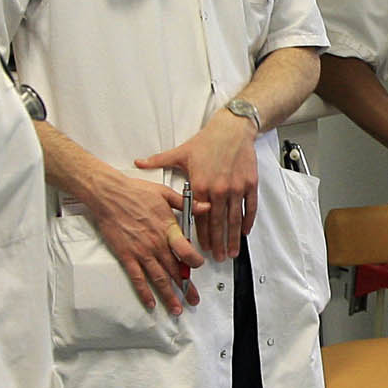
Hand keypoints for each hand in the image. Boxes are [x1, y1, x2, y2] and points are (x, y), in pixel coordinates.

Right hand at [73, 157, 203, 314]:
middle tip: (194, 299)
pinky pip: (137, 278)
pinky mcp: (127, 256)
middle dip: (186, 288)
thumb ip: (187, 204)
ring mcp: (141, 252)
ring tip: (176, 309)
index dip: (194, 262)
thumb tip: (206, 207)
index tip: (198, 267)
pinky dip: (144, 292)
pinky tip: (150, 303)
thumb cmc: (135, 192)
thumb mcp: (165, 193)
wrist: (109, 195)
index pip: (186, 251)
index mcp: (168, 229)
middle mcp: (156, 244)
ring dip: (169, 296)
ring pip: (159, 279)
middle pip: (175, 270)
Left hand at [138, 112, 259, 262]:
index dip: (201, 235)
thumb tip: (138, 163)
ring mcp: (235, 188)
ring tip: (232, 252)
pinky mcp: (249, 184)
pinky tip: (244, 233)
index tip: (201, 249)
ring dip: (232, 238)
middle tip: (218, 258)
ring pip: (233, 219)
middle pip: (217, 224)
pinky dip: (247, 222)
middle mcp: (218, 190)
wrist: (232, 129)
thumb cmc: (207, 141)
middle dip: (218, 244)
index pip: (199, 217)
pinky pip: (249, 208)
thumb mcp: (181, 152)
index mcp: (200, 185)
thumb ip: (158, 161)